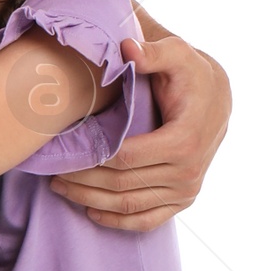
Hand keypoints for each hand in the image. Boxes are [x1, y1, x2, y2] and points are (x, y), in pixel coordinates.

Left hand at [49, 8, 230, 233]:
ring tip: (60, 188)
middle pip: (122, 184)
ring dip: (91, 201)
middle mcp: (188, 171)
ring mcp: (187, 190)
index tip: (64, 152)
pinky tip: (91, 213)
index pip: (126, 158)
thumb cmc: (191, 74)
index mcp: (183, 140)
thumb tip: (128, 48)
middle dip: (83, 180)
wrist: (217, 98)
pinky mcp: (184, 201)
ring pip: (130, 206)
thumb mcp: (177, 55)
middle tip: (52, 173)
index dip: (92, 157)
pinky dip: (118, 222)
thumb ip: (153, 52)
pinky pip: (148, 221)